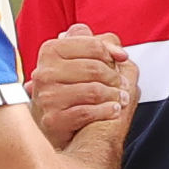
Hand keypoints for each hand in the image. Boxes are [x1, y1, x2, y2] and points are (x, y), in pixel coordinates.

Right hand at [29, 23, 132, 149]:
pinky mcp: (53, 119)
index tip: (120, 62)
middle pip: (95, 68)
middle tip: (123, 85)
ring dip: (114, 96)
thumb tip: (120, 54)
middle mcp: (45, 73)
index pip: (92, 45)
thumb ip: (100, 47)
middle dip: (115, 78)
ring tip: (121, 99)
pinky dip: (106, 111)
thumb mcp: (79, 60)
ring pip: (93, 91)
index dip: (111, 54)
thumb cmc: (69, 89)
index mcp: (51, 51)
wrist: (54, 123)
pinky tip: (113, 110)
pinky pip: (87, 113)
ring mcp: (47, 97)